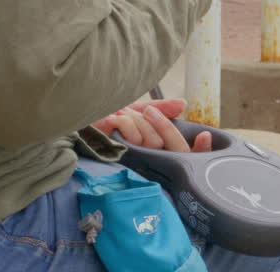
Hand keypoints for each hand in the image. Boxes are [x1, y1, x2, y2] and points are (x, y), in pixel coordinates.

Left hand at [91, 99, 211, 151]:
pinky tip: (112, 120)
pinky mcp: (120, 157)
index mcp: (157, 146)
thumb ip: (163, 108)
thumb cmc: (107, 114)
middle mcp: (150, 156)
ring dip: (134, 119)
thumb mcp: (138, 109)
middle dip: (152, 119)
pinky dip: (124, 121)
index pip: (183, 149)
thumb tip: (184, 104)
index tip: (201, 134)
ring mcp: (136, 158)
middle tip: (134, 112)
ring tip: (118, 116)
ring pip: (151, 139)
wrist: (78, 115)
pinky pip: (134, 136)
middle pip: (168, 142)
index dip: (194, 144)